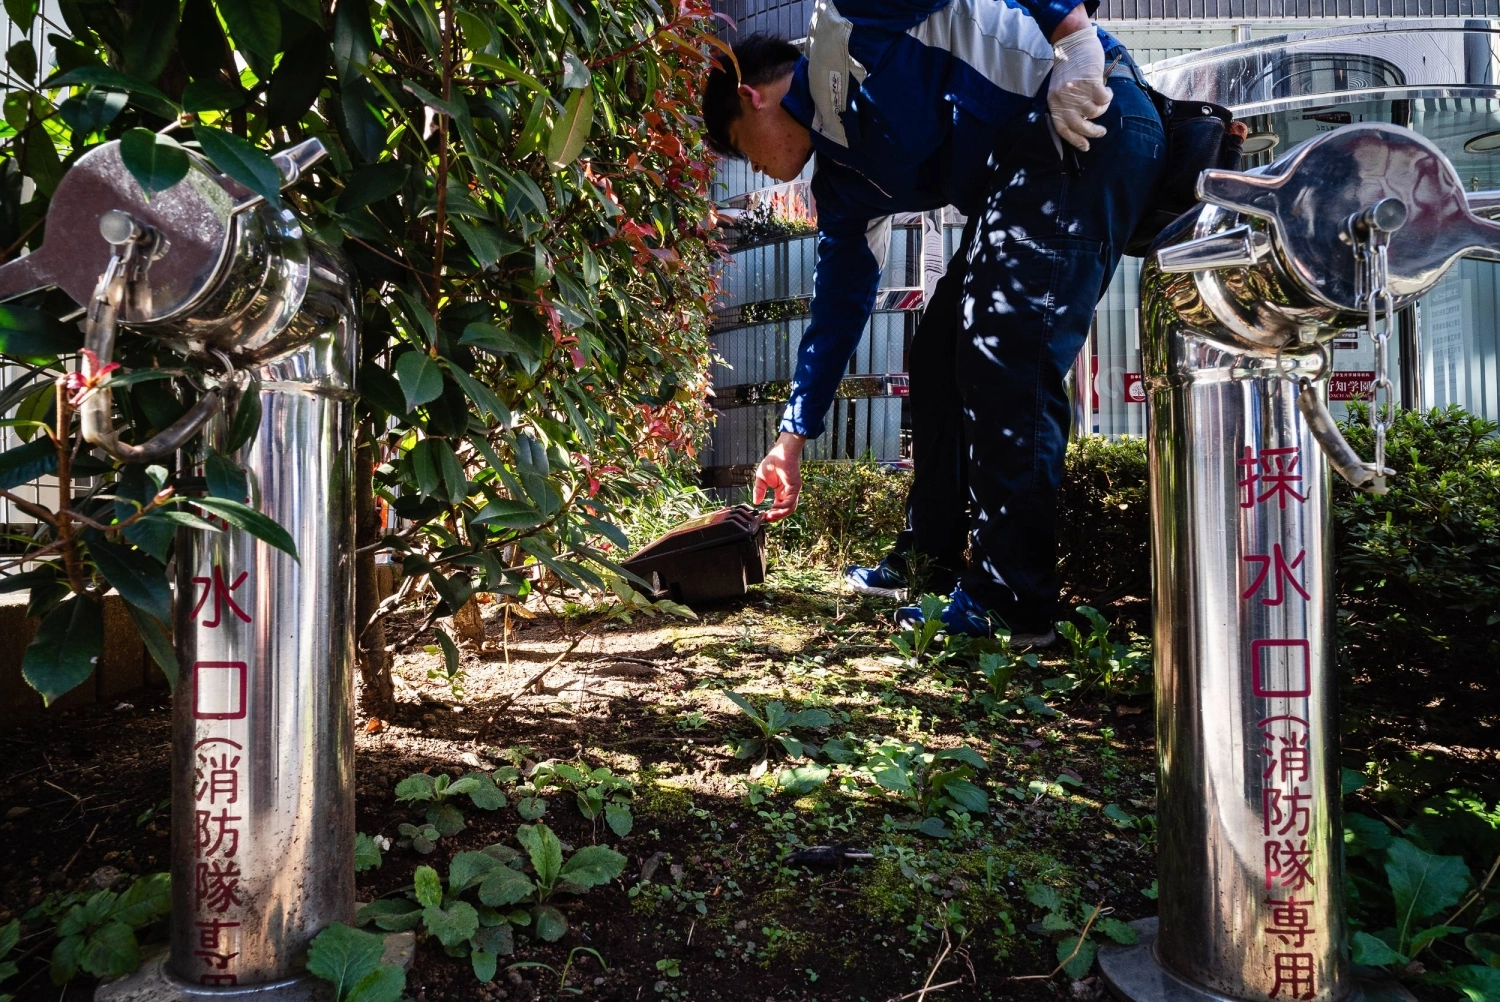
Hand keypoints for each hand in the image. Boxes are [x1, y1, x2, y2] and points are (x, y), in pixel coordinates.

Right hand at [753, 432, 804, 522]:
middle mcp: (788, 493)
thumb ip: (758, 490)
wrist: (780, 452)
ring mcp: (793, 490)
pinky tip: (774, 507)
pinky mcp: (795, 487)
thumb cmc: (773, 462)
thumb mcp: (761, 479)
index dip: (772, 513)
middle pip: (785, 510)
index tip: (764, 517)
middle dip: (776, 517)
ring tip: (770, 516)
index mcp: (781, 491)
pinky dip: (782, 507)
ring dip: (780, 514)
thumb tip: (756, 502)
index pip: (779, 507)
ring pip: (790, 508)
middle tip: (767, 519)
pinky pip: (790, 501)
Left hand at [1048, 27, 1112, 152]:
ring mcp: (1077, 90)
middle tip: (1101, 132)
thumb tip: (1082, 124)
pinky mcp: (1090, 81)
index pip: (1062, 129)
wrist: (1072, 43)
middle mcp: (1064, 99)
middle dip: (1093, 133)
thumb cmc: (1068, 67)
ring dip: (1102, 109)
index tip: (1085, 147)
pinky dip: (1108, 97)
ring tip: (1103, 99)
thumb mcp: (1060, 89)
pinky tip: (1107, 91)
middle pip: (1080, 125)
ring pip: (1095, 112)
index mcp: (1054, 102)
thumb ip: (1067, 105)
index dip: (1075, 140)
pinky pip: (1103, 99)